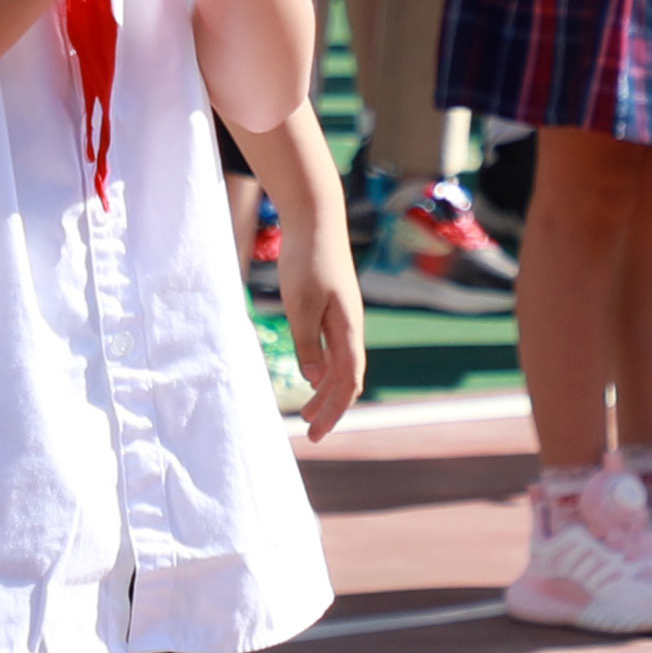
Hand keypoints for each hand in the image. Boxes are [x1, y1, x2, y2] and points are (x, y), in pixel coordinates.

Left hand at [278, 235, 366, 440]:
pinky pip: (334, 348)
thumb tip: (316, 381)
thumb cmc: (307, 261)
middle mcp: (351, 327)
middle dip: (331, 407)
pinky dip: (324, 369)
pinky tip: (312, 374)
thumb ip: (308, 345)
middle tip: (312, 433)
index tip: (318, 432)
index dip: (334, 409)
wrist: (315, 219)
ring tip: (307, 411)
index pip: (348, 381)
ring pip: (341, 365)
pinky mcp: (334, 307)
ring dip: (326, 390)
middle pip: (347, 378)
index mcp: (347, 329)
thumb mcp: (300, 306)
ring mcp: (344, 317)